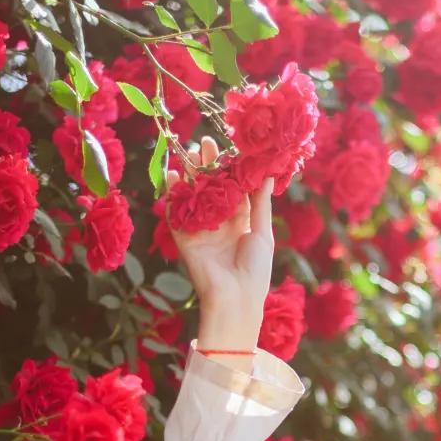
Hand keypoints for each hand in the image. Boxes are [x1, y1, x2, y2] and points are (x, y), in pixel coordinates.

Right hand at [165, 134, 274, 336]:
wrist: (235, 298)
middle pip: (211, 187)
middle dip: (208, 165)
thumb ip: (261, 203)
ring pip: (193, 195)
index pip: (234, 188)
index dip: (231, 168)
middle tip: (205, 142)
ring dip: (190, 174)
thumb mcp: (262, 233)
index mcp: (241, 222)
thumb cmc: (256, 269)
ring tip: (189, 152)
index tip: (229, 146)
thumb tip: (268, 174)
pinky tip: (172, 175)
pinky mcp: (185, 238)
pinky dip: (172, 195)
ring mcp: (201, 229)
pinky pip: (176, 213)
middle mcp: (220, 223)